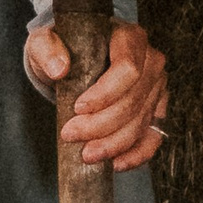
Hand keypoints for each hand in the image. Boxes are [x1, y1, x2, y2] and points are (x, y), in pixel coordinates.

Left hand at [25, 18, 167, 171]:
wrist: (74, 57)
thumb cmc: (63, 47)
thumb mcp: (46, 41)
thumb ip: (47, 48)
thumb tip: (59, 69)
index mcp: (130, 38)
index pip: (128, 69)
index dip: (105, 94)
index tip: (77, 108)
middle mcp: (151, 61)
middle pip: (134, 101)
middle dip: (102, 125)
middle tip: (71, 135)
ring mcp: (157, 86)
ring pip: (142, 122)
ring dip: (114, 143)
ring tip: (87, 154)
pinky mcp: (156, 108)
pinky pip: (152, 137)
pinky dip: (136, 155)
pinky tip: (114, 163)